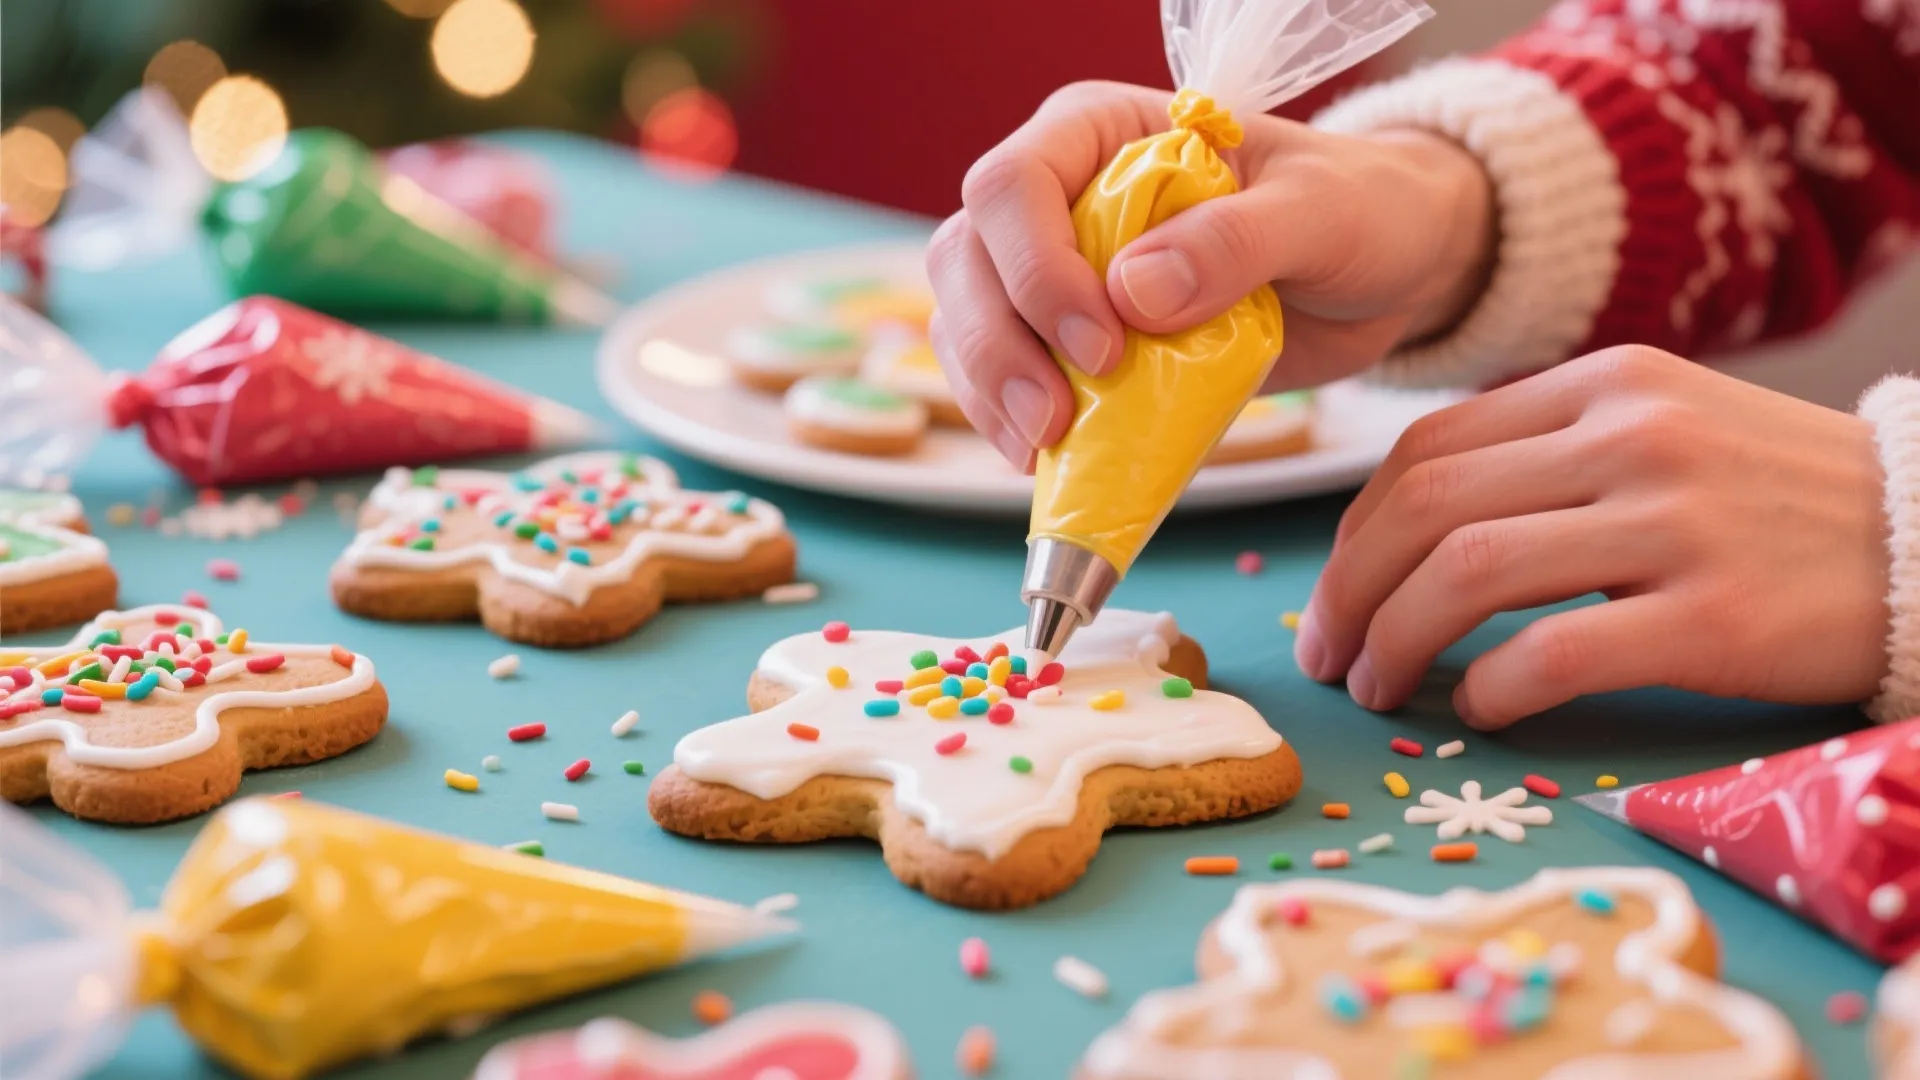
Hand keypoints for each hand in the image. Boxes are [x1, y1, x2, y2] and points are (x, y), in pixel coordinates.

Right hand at [924, 80, 1494, 470]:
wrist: (1380, 272)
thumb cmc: (1354, 213)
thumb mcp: (1319, 213)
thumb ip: (1235, 240)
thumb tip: (1134, 293)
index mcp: (1103, 134)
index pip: (1016, 184)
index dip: (1038, 268)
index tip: (1103, 345)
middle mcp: (1058, 197)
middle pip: (967, 258)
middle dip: (997, 345)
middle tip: (1053, 421)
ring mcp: (1054, 273)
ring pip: (965, 321)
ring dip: (990, 392)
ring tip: (1043, 448)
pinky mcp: (1068, 344)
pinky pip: (1000, 379)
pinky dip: (1009, 424)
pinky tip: (1045, 460)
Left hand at [1295, 346, 1891, 728]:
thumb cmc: (1785, 500)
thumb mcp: (1667, 430)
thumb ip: (1550, 454)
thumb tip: (1416, 524)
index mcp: (1605, 385)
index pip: (1425, 451)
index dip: (1352, 532)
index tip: (1334, 594)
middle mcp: (1631, 437)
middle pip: (1425, 509)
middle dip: (1349, 591)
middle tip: (1329, 656)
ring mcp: (1676, 523)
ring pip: (1469, 572)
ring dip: (1396, 640)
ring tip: (1378, 689)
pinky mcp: (1716, 615)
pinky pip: (1554, 653)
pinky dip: (1490, 689)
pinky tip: (1479, 710)